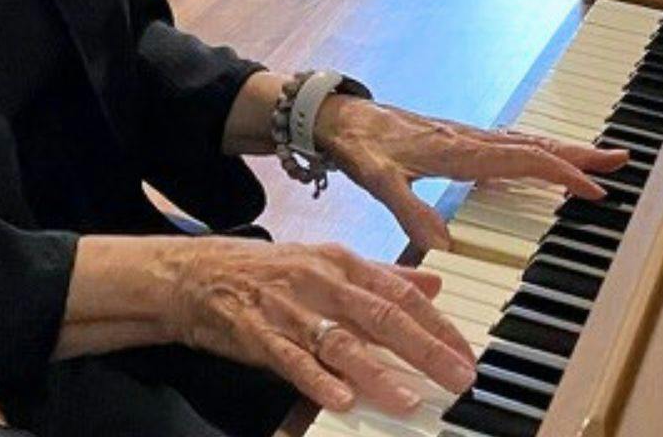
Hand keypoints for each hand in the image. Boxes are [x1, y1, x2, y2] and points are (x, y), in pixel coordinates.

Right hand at [159, 237, 477, 414]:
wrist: (195, 274)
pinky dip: (318, 379)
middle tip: (459, 377)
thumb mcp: (326, 263)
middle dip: (425, 349)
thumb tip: (433, 282)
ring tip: (408, 400)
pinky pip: (292, 359)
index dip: (438, 324)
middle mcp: (319, 281)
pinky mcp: (257, 334)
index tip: (466, 352)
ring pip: (340, 341)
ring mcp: (288, 309)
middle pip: (381, 316)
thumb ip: (382, 274)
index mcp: (340, 263)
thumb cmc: (266, 272)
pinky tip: (342, 399)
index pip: (400, 293)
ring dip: (377, 373)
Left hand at [315, 98, 630, 252]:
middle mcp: (468, 139)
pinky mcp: (456, 140)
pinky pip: (509, 144)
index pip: (524, 160)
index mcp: (458, 149)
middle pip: (535, 146)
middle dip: (579, 153)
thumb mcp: (378, 181)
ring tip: (598, 158)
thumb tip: (440, 247)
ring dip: (563, 150)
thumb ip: (409, 211)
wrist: (336, 116)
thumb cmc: (357, 144)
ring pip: (525, 143)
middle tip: (621, 159)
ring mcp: (464, 138)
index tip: (593, 189)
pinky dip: (536, 151)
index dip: (561, 174)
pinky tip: (542, 161)